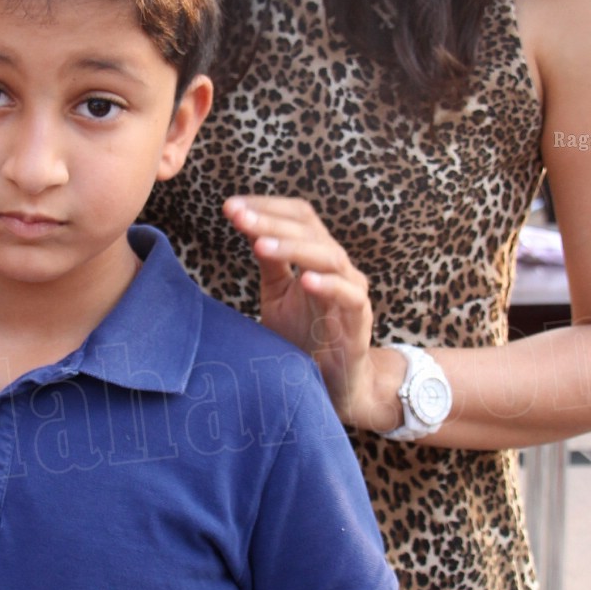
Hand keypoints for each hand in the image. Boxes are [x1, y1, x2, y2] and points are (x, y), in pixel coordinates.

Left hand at [222, 196, 374, 420]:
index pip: (299, 216)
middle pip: (310, 230)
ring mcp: (352, 290)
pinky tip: (305, 281)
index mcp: (317, 255)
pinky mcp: (360, 319)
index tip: (230, 207)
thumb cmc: (305, 336)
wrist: (333, 383)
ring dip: (292, 248)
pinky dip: (329, 285)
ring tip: (260, 245)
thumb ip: (270, 263)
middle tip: (238, 217)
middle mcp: (337, 266)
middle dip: (270, 222)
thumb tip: (246, 223)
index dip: (267, 207)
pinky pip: (349, 295)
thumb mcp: (278, 295)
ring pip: (329, 256)